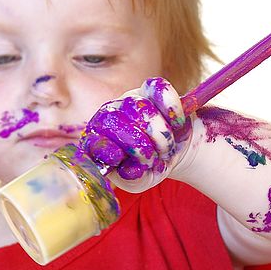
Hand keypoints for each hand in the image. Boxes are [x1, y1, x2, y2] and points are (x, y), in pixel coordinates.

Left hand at [81, 77, 190, 192]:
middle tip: (155, 158)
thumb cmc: (151, 167)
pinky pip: (159, 89)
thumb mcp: (141, 180)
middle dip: (140, 146)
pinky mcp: (150, 89)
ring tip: (166, 148)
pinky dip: (172, 108)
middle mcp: (109, 115)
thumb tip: (127, 169)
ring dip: (161, 134)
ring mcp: (129, 99)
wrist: (175, 152)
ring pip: (141, 108)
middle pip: (116, 122)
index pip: (93, 139)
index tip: (118, 158)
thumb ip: (130, 178)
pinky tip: (177, 123)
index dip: (105, 148)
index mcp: (99, 139)